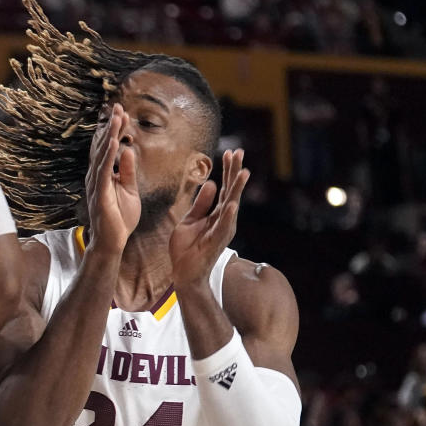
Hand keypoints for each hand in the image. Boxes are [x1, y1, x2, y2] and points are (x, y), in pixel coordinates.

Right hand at [85, 103, 139, 254]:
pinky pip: (104, 170)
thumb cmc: (120, 219)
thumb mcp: (130, 190)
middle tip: (117, 106)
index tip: (122, 113)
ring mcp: (96, 184)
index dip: (114, 130)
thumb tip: (129, 150)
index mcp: (104, 175)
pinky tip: (112, 141)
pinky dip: (108, 154)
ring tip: (116, 117)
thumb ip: (128, 171)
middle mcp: (97, 176)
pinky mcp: (100, 193)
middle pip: (102, 146)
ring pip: (102, 154)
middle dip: (110, 126)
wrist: (112, 242)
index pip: (107, 148)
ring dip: (109, 134)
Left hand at [169, 149, 249, 287]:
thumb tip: (210, 182)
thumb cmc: (187, 248)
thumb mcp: (190, 220)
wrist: (183, 273)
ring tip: (243, 173)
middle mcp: (224, 220)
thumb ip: (201, 204)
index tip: (231, 152)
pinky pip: (222, 227)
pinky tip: (232, 204)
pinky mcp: (215, 243)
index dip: (228, 170)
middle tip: (239, 152)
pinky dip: (228, 216)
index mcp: (217, 214)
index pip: (224, 188)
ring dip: (237, 190)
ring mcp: (221, 231)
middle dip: (235, 172)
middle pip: (231, 192)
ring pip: (231, 206)